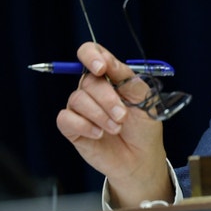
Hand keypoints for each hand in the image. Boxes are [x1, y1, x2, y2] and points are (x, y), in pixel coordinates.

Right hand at [56, 42, 172, 206]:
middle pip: (87, 81)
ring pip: (77, 99)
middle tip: (123, 116)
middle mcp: (92, 89)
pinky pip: (66, 118)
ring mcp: (81, 108)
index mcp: (110, 76)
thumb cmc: (144, 126)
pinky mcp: (72, 127)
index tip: (101, 68)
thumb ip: (126, 78)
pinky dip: (84, 126)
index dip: (91, 55)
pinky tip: (99, 134)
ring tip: (116, 127)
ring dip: (100, 115)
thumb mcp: (144, 98)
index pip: (91, 53)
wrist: (141, 157)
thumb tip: (106, 60)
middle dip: (107, 99)